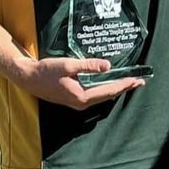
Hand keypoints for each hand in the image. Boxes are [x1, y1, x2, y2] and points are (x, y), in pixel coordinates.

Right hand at [13, 57, 144, 109]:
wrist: (28, 78)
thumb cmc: (47, 71)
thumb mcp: (69, 65)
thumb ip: (89, 66)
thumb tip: (108, 66)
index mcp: (81, 96)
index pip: (109, 91)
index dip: (124, 85)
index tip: (136, 80)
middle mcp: (81, 103)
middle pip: (108, 95)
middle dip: (124, 88)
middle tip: (139, 81)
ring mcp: (77, 102)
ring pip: (102, 96)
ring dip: (116, 88)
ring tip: (129, 82)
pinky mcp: (73, 98)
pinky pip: (95, 95)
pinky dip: (105, 89)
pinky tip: (110, 83)